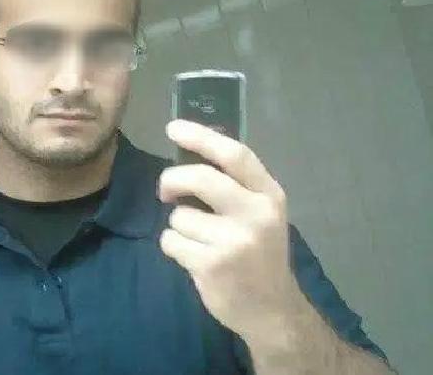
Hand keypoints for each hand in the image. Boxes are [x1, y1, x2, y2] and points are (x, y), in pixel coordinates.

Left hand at [158, 119, 302, 343]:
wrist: (273, 310)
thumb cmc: (260, 255)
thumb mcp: (261, 214)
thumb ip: (235, 187)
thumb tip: (188, 156)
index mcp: (269, 195)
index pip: (235, 155)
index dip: (201, 137)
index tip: (173, 128)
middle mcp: (256, 214)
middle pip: (200, 178)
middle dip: (172, 179)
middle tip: (166, 190)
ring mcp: (234, 241)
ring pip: (179, 216)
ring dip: (178, 227)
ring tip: (198, 241)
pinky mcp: (212, 265)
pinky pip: (171, 241)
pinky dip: (173, 247)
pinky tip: (194, 258)